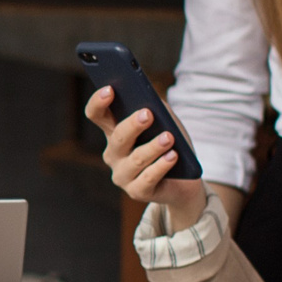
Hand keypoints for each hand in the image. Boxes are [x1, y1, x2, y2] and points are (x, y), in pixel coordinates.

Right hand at [84, 86, 206, 222]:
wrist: (185, 181)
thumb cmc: (172, 145)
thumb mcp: (165, 121)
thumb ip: (157, 108)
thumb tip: (151, 100)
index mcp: (114, 132)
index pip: (96, 115)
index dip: (98, 102)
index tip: (110, 89)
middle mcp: (113, 154)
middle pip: (118, 137)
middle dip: (132, 125)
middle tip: (147, 114)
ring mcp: (123, 175)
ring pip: (136, 159)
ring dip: (153, 147)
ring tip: (169, 138)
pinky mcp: (137, 192)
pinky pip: (148, 178)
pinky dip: (161, 166)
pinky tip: (172, 156)